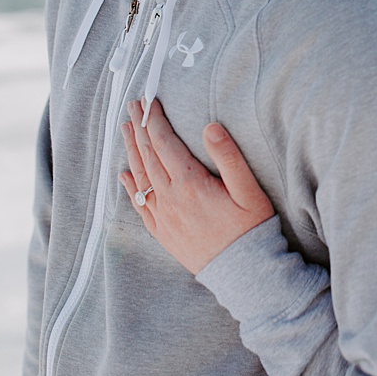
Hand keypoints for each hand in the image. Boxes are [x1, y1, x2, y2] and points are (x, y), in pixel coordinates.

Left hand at [121, 102, 274, 273]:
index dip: (155, 120)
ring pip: (141, 178)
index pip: (165, 144)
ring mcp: (164, 217)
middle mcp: (171, 199)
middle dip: (140, 129)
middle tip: (133, 107)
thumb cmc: (251, 230)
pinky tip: (125, 175)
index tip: (149, 101)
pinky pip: (140, 206)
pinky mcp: (163, 233)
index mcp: (190, 184)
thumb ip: (228, 157)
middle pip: (148, 156)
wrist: (243, 274)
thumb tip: (210, 127)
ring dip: (132, 152)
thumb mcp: (248, 191)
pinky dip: (131, 187)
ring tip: (127, 130)